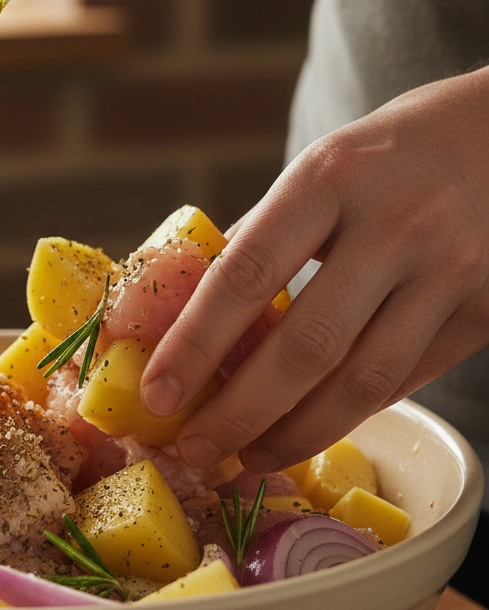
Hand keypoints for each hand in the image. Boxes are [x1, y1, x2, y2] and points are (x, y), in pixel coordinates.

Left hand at [140, 69, 488, 471]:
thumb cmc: (398, 149)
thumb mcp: (323, 167)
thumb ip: (266, 235)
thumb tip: (193, 308)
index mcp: (330, 178)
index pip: (245, 275)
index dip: (194, 344)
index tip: (156, 394)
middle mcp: (397, 225)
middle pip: (306, 347)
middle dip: (239, 413)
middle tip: (194, 449)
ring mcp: (453, 270)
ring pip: (363, 383)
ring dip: (295, 434)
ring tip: (248, 459)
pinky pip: (408, 379)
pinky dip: (350, 413)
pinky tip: (310, 430)